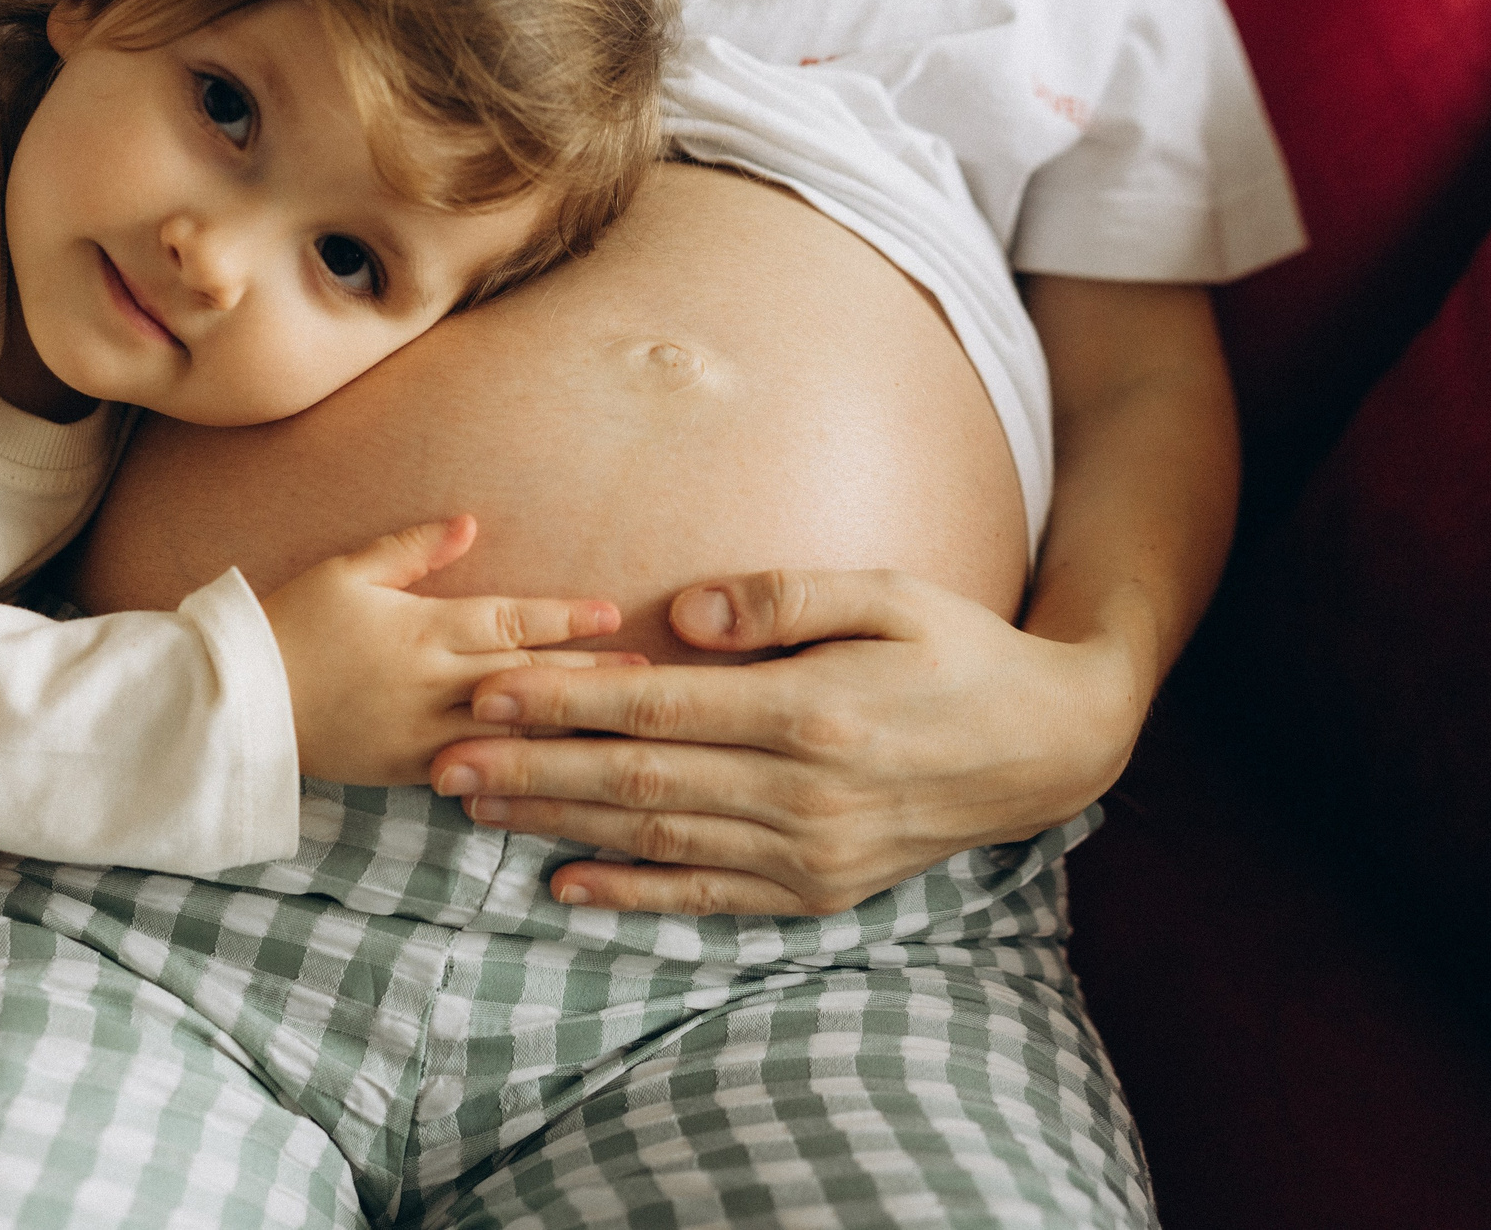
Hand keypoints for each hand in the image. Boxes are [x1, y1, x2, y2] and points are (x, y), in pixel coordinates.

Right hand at [262, 515, 638, 787]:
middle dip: (588, 674)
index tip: (610, 615)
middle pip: (525, 677)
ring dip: (567, 725)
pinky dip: (520, 765)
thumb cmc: (289, 623)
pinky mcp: (407, 769)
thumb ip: (412, 549)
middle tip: (645, 676)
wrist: (236, 701)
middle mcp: (429, 683)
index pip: (508, 621)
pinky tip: (558, 767)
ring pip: (511, 728)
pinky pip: (478, 767)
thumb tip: (471, 523)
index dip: (563, 618)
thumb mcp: (346, 571)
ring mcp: (421, 733)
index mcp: (419, 628)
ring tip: (618, 722)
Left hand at [426, 567, 1151, 915]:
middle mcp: (803, 794)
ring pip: (658, 841)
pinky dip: (632, 895)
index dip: (563, 702)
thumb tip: (684, 611)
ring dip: (558, 828)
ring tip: (476, 810)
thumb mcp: (888, 592)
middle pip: (637, 782)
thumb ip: (783, 597)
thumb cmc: (957, 650)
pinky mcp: (818, 891)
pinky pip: (708, 899)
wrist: (1047, 746)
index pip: (656, 708)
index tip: (486, 690)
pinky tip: (564, 886)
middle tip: (443, 761)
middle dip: (531, 771)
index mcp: (810, 711)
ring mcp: (811, 853)